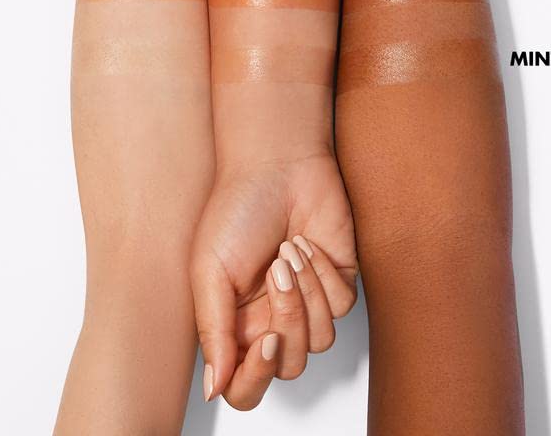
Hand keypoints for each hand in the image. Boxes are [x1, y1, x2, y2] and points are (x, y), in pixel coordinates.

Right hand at [191, 153, 357, 409]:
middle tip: (275, 273)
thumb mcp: (209, 269)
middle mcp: (272, 319)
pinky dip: (324, 273)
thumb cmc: (236, 209)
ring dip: (306, 292)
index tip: (263, 340)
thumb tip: (213, 388)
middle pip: (288, 365)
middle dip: (287, 320)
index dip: (255, 377)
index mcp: (236, 324)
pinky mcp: (338, 281)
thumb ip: (213, 330)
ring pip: (319, 340)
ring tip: (288, 250)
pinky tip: (306, 242)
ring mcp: (308, 302)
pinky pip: (341, 306)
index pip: (245, 385)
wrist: (278, 163)